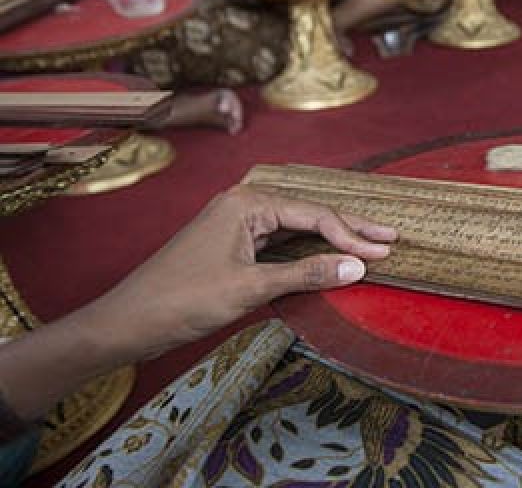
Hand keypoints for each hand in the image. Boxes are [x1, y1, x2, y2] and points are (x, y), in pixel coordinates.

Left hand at [78, 185, 395, 362]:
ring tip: (369, 244)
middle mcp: (244, 204)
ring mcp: (237, 223)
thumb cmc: (182, 300)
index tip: (384, 253)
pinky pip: (280, 241)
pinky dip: (307, 250)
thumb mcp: (251, 288)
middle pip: (309, 213)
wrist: (128, 322)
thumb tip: (358, 266)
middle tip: (391, 237)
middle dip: (350, 228)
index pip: (315, 214)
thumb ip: (306, 273)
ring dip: (331, 239)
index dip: (352, 236)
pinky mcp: (232, 244)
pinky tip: (328, 257)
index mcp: (248, 203)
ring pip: (296, 227)